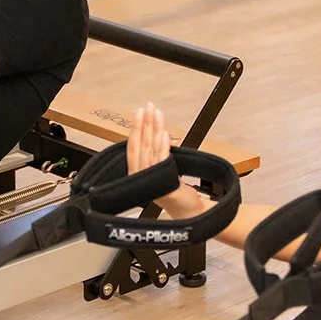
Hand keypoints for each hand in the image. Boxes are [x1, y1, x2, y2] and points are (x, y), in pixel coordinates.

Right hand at [127, 103, 198, 217]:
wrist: (187, 212)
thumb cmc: (173, 192)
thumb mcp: (160, 169)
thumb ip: (154, 154)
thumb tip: (153, 131)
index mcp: (136, 173)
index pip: (133, 146)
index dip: (136, 128)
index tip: (139, 112)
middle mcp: (140, 178)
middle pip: (141, 145)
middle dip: (144, 123)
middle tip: (147, 107)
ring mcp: (152, 183)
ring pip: (151, 150)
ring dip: (154, 129)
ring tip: (156, 114)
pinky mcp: (165, 187)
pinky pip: (162, 163)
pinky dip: (163, 147)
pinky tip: (163, 134)